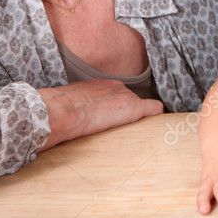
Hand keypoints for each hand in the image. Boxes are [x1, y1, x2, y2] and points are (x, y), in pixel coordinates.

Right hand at [39, 79, 163, 148]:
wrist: (64, 110)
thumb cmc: (60, 109)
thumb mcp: (70, 103)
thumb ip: (77, 108)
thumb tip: (68, 120)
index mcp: (101, 86)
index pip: (115, 96)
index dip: (113, 109)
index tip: (109, 119)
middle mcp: (117, 87)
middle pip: (128, 101)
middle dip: (125, 114)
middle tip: (119, 129)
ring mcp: (127, 96)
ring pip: (140, 108)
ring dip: (137, 119)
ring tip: (136, 132)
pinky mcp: (134, 107)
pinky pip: (153, 108)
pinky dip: (156, 116)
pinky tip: (158, 125)